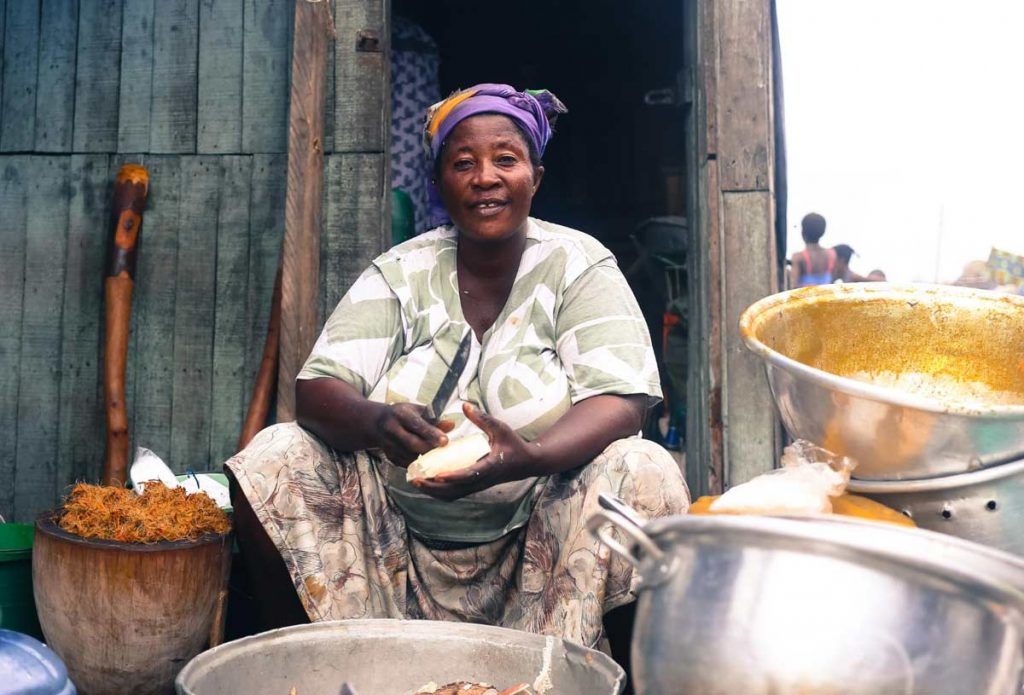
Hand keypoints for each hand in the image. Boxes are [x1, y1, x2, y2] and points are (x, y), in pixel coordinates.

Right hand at [373, 403, 453, 466]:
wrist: (376, 423)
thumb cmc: (401, 414)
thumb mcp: (416, 410)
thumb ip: (434, 419)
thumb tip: (451, 424)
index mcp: (400, 415)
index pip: (417, 425)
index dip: (431, 434)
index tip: (445, 440)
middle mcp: (392, 429)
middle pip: (413, 444)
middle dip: (430, 448)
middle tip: (444, 450)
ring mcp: (388, 444)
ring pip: (410, 456)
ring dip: (425, 458)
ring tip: (437, 455)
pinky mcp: (389, 456)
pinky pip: (407, 463)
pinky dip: (418, 463)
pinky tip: (426, 460)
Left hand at [411, 403, 538, 501]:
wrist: (525, 463)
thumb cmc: (513, 444)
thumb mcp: (500, 428)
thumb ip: (482, 418)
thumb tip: (464, 405)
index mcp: (489, 467)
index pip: (468, 475)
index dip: (452, 477)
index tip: (436, 475)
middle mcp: (482, 480)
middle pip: (454, 490)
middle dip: (433, 487)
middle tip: (415, 479)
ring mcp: (478, 486)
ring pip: (452, 495)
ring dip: (433, 491)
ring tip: (415, 482)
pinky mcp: (475, 487)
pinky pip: (455, 494)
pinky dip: (440, 492)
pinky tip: (427, 484)